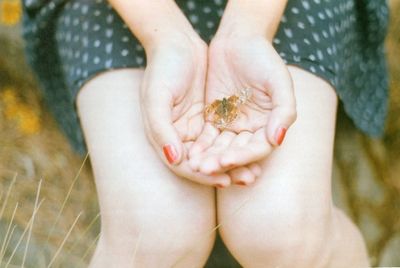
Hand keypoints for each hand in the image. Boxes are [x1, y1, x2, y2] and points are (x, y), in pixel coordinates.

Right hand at [140, 33, 260, 186]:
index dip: (203, 176)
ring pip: (216, 151)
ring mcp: (195, 127)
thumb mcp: (156, 97)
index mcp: (163, 136)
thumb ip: (162, 129)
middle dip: (224, 173)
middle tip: (247, 179)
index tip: (225, 180)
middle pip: (203, 162)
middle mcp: (179, 136)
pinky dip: (236, 145)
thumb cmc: (163, 68)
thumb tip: (175, 159)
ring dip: (234, 163)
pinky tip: (253, 151)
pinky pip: (224, 136)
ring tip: (254, 172)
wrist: (177, 42)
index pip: (183, 165)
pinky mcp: (210, 116)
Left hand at [189, 34, 296, 177]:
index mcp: (270, 125)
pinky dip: (200, 146)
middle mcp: (251, 130)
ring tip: (195, 165)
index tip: (226, 160)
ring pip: (220, 148)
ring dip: (209, 158)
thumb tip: (277, 139)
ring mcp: (231, 125)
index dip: (243, 157)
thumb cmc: (263, 57)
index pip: (258, 148)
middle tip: (205, 169)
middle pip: (237, 152)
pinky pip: (206, 136)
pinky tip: (189, 153)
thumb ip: (284, 109)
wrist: (237, 40)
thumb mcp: (279, 80)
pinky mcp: (214, 119)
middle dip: (221, 162)